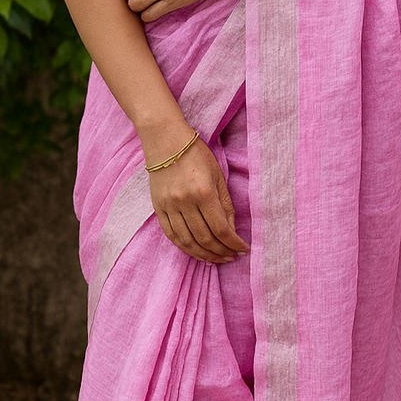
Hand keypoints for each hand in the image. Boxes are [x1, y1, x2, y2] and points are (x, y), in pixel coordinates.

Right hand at [147, 137, 249, 263]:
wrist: (165, 141)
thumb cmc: (196, 155)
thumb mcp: (218, 176)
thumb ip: (225, 205)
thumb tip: (231, 230)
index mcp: (203, 192)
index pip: (221, 228)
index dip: (233, 243)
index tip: (243, 249)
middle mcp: (185, 202)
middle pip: (204, 238)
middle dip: (220, 252)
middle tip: (230, 257)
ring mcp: (169, 206)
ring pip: (187, 241)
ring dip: (203, 255)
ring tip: (215, 259)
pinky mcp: (158, 208)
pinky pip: (171, 235)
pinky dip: (184, 247)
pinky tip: (196, 252)